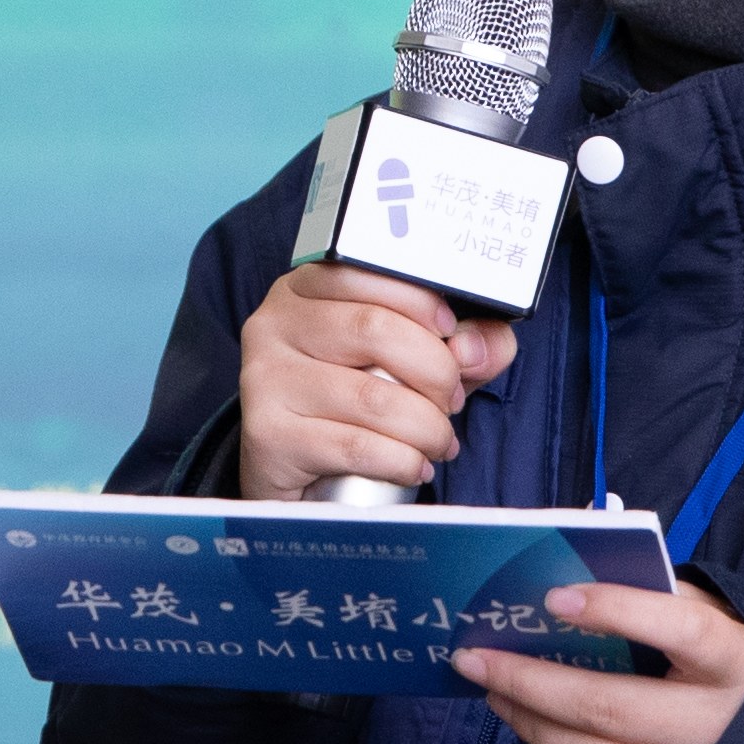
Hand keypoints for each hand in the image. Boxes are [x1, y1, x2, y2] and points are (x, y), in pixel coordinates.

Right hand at [238, 263, 513, 500]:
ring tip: (439, 442)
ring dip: (427, 427)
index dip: (420, 300)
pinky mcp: (268, 433)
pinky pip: (355, 446)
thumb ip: (460, 344)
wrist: (294, 473)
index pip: (365, 270)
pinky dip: (403, 461)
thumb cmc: (354, 404)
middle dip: (435, 372)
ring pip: (372, 396)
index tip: (452, 332)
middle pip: (375, 329)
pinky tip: (414, 466)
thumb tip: (478, 347)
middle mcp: (275, 323)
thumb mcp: (411, 363)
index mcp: (305, 289)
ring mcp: (265, 377)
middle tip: (452, 401)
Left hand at [453, 579, 743, 743]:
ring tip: (495, 692)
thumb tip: (580, 573)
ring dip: (532, 724)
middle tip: (476, 656)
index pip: (684, 630)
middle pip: (612, 708)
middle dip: (531, 681)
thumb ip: (665, 597)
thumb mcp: (720, 623)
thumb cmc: (735, 674)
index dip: (619, 610)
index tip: (556, 597)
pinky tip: (535, 729)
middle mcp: (723, 728)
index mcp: (739, 664)